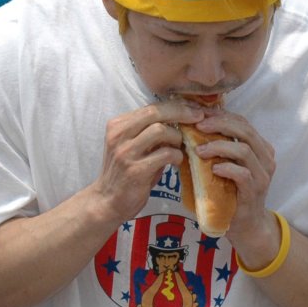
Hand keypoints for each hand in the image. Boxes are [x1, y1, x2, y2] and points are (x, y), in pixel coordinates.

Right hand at [89, 100, 203, 222]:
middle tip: (198, 117)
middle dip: (181, 112)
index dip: (176, 106)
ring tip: (180, 147)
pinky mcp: (135, 170)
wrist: (108, 200)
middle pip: (155, 113)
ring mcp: (125, 152)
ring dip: (177, 138)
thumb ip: (149, 132)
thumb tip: (182, 119)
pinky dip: (176, 156)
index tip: (194, 109)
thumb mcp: (133, 146)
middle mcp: (118, 135)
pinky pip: (165, 154)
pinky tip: (176, 162)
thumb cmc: (126, 172)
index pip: (150, 107)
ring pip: (160, 130)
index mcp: (117, 125)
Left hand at [185, 106, 277, 246]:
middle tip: (196, 126)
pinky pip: (243, 174)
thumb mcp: (221, 165)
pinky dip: (226, 168)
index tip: (197, 113)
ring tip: (198, 150)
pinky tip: (212, 169)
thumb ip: (212, 148)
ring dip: (218, 146)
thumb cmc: (229, 191)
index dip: (219, 114)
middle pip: (245, 130)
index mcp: (258, 147)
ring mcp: (262, 175)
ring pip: (244, 150)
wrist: (244, 225)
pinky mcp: (255, 191)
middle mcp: (265, 157)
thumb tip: (183, 129)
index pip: (241, 121)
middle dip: (218, 124)